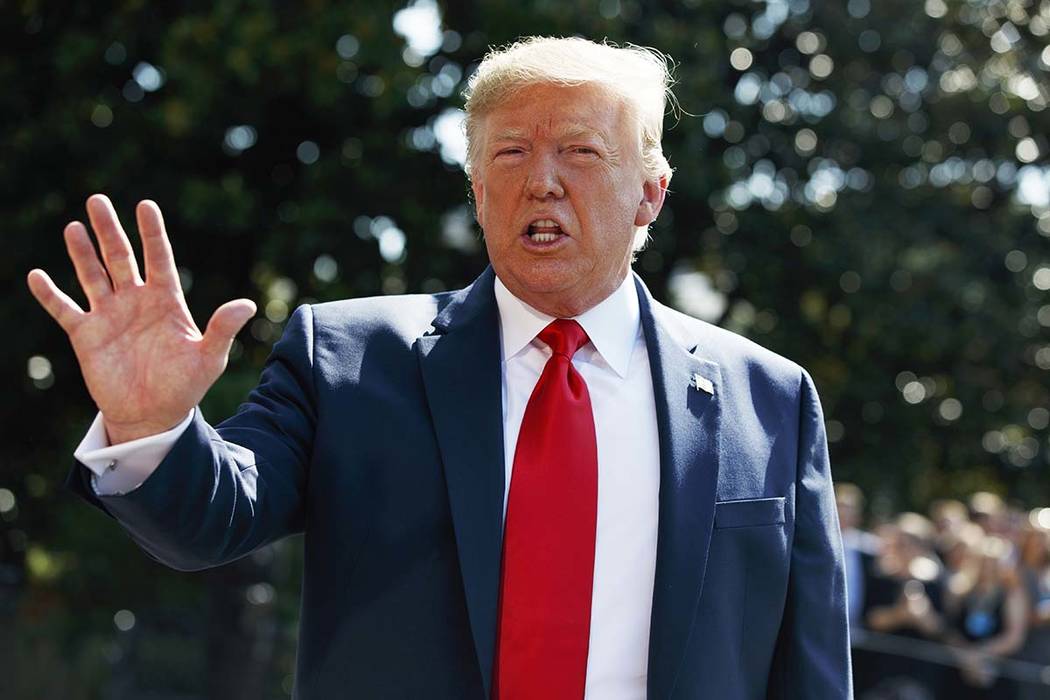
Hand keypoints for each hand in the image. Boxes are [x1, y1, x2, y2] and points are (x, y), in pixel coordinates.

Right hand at [27, 194, 255, 443]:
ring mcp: (109, 316)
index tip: (145, 205)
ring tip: (74, 227)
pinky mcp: (86, 335)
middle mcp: (135, 301)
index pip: (159, 258)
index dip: (152, 232)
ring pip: (92, 275)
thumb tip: (248, 305)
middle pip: (120, 257)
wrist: (153, 415)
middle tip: (97, 200)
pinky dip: (49, 294)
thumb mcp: (209, 358)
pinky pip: (64, 310)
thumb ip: (223, 329)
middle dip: (109, 230)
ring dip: (81, 252)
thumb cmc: (185, 386)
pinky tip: (36, 276)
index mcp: (166, 301)